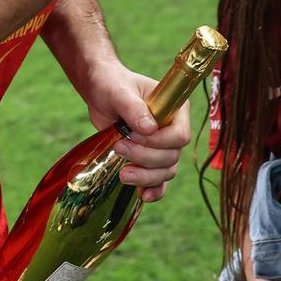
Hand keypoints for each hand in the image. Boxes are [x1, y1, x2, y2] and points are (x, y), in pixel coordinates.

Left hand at [75, 57, 191, 201]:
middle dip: (145, 158)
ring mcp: (162, 147)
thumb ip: (133, 108)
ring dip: (145, 177)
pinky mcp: (149, 160)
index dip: (158, 142)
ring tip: (122, 174)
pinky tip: (142, 195)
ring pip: (166, 171)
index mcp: (175, 109)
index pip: (179, 135)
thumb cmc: (112, 85)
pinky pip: (159, 181)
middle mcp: (173, 129)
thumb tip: (149, 128)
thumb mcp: (119, 92)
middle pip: (172, 156)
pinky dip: (153, 190)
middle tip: (119, 147)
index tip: (132, 135)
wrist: (101, 93)